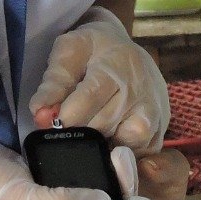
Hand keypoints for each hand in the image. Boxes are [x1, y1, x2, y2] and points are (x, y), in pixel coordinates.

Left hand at [29, 8, 168, 153]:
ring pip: (124, 141)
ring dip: (101, 143)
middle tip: (65, 131)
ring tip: (88, 134)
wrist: (124, 47)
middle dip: (79, 131)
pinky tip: (108, 141)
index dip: (67, 116)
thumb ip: (54, 82)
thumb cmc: (92, 50)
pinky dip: (122, 152)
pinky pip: (141, 151)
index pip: (91, 96)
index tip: (51, 125)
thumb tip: (40, 113)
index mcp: (117, 63)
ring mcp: (154, 109)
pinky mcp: (160, 128)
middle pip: (105, 123)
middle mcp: (140, 88)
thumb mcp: (69, 52)